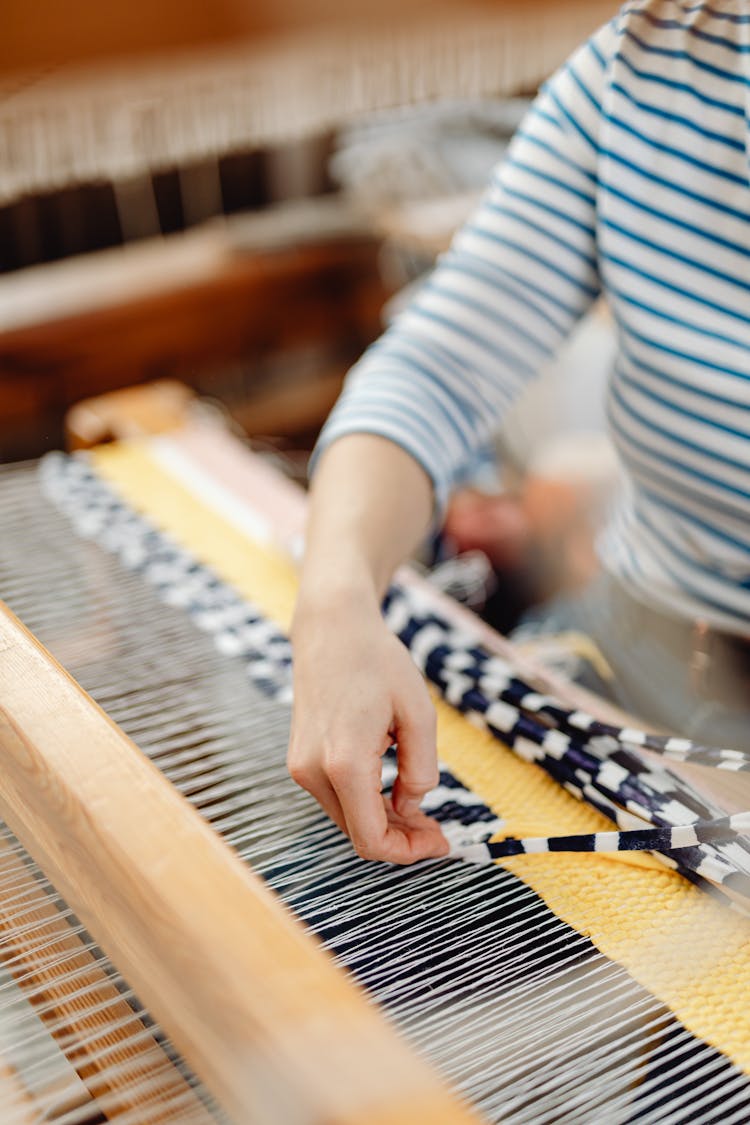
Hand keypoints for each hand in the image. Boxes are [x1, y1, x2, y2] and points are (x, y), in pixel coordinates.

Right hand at [288, 592, 448, 863]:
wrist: (332, 630)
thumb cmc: (378, 662)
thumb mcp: (419, 713)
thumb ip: (421, 769)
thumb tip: (411, 807)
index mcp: (344, 762)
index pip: (372, 839)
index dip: (409, 852)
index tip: (440, 841)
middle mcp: (314, 770)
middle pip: (359, 834)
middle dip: (400, 840)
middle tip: (437, 829)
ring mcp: (302, 766)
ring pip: (347, 819)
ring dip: (383, 822)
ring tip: (419, 809)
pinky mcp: (300, 759)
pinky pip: (337, 797)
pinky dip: (366, 804)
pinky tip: (393, 790)